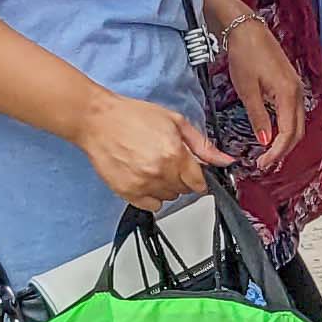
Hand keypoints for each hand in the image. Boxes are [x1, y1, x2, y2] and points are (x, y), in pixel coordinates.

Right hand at [74, 88, 229, 207]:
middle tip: (168, 161)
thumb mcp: (175, 122)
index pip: (200, 182)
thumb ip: (202, 145)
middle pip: (185, 191)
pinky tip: (144, 178)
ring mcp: (142, 185)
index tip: (193, 170)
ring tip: (153, 166)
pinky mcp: (126, 192)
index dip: (199, 176)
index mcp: (174, 154)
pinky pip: (151, 205)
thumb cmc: (132, 116)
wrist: (97, 120)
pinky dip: (151, 195)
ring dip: (166, 186)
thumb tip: (224, 160)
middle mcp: (159, 173)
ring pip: (169, 199)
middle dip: (182, 178)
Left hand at [219, 15, 303, 166]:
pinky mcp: (289, 83)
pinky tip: (273, 130)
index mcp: (288, 94)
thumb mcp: (247, 90)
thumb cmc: (246, 53)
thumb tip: (266, 141)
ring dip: (286, 139)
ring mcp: (295, 87)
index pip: (288, 133)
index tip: (264, 163)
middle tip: (266, 161)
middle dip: (284, 149)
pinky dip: (286, 126)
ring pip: (298, 122)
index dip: (277, 152)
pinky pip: (294, 111)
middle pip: (298, 130)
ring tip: (269, 151)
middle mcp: (297, 91)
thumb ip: (259, 118)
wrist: (246, 29)